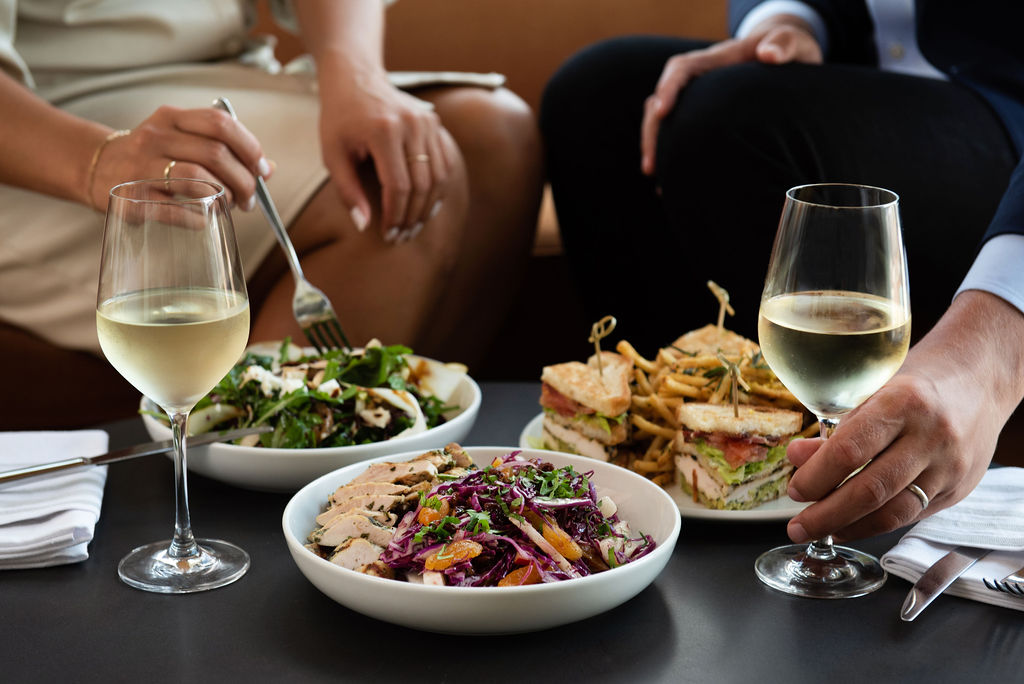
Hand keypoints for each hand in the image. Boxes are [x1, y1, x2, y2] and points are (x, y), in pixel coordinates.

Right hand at [88, 105, 270, 211]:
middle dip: (243, 180)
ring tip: (232, 207)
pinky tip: (207, 218)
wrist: (95, 168)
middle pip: (215, 154)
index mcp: (171, 119)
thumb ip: (224, 149)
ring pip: (199, 180)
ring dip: (226, 198)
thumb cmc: (151, 157)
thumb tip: (268, 168)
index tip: (261, 169)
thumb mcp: (182, 141)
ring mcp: (141, 168)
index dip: (249, 147)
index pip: (220, 123)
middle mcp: (155, 138)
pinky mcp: (133, 199)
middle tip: (250, 197)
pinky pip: (178, 210)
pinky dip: (201, 217)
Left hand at [316, 61, 452, 242]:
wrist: (356, 78)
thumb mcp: (332, 154)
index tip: (388, 234)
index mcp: (383, 130)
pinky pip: (444, 163)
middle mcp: (411, 124)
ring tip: (415, 225)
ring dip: (428, 206)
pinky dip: (438, 188)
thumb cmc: (340, 118)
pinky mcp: (435, 122)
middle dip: (412, 216)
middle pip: (422, 184)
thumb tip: (364, 225)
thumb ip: (347, 190)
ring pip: (438, 176)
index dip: (395, 215)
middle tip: (403, 236)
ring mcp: (427, 121)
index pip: (398, 185)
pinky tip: (427, 205)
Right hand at [640, 17, 822, 174]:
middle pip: (660, 101)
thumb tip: (769, 55)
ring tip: (656, 177)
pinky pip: (678, 132)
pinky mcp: (700, 115)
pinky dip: (671, 153)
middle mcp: (698, 80)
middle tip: (651, 164)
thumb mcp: (792, 43)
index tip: (661, 111)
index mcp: (715, 61)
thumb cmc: (785, 52)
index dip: (667, 88)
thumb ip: (785, 43)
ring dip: (654, 147)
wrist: (783, 58)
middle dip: (651, 132)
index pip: (681, 69)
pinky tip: (673, 180)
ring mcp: (696, 99)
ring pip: (663, 120)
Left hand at [784, 291, 1023, 542]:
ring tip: (820, 531)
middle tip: (798, 526)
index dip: (817, 476)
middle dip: (828, 514)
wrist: (979, 383)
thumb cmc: (916, 385)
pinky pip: (912, 516)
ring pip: (894, 512)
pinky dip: (877, 525)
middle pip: (872, 489)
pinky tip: (852, 526)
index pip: (851, 449)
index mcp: (904, 402)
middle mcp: (931, 436)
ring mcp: (950, 466)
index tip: (795, 490)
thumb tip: (796, 458)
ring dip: (850, 528)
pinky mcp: (959, 489)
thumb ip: (836, 429)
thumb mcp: (872, 393)